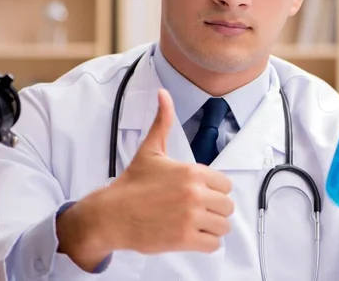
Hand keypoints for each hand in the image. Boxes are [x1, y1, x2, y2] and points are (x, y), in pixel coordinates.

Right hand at [57, 89, 233, 270]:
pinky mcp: (184, 239)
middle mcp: (195, 194)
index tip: (200, 193)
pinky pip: (213, 245)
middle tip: (198, 211)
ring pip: (223, 226)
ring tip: (197, 224)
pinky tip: (194, 237)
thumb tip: (163, 93)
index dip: (215, 190)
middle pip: (227, 206)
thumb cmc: (132, 184)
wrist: (111, 214)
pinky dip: (207, 243)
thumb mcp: (150, 150)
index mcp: (192, 172)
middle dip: (215, 209)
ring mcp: (190, 218)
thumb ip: (163, 121)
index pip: (226, 185)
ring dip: (213, 227)